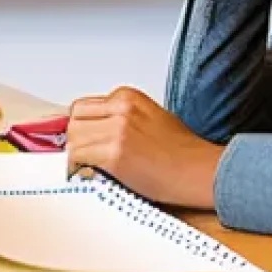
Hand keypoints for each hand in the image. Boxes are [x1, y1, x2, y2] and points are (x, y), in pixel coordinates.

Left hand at [65, 86, 223, 208]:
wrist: (198, 170)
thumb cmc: (180, 150)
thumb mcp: (149, 116)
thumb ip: (120, 116)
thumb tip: (94, 128)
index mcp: (127, 96)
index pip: (83, 106)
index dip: (82, 126)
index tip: (84, 140)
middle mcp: (120, 108)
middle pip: (74, 119)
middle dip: (76, 138)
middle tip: (84, 155)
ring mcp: (117, 130)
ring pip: (73, 138)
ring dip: (77, 154)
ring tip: (90, 166)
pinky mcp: (114, 154)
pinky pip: (79, 157)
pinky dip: (79, 168)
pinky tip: (92, 174)